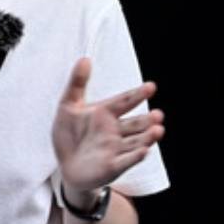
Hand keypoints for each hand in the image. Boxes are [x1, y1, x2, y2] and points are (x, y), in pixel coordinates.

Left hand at [53, 57, 165, 193]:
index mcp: (106, 114)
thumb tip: (85, 58)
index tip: (151, 86)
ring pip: (136, 141)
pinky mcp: (112, 166)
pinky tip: (144, 151)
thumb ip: (77, 83)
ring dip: (147, 136)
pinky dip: (135, 156)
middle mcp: (115, 131)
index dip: (137, 94)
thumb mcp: (68, 106)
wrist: (65, 165)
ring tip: (157, 129)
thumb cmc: (70, 135)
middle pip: (136, 123)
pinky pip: (126, 161)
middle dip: (147, 119)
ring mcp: (116, 149)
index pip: (125, 101)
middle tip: (157, 114)